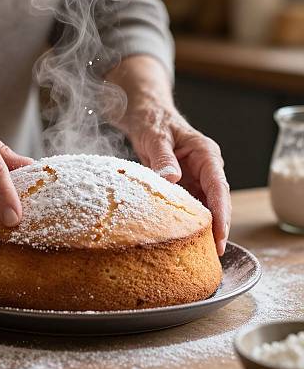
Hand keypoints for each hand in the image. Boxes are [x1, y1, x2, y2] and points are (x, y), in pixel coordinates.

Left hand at [124, 100, 230, 254]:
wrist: (147, 116)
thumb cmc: (153, 121)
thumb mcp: (156, 137)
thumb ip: (163, 157)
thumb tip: (171, 179)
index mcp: (205, 153)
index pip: (218, 186)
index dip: (221, 212)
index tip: (220, 233)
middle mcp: (205, 167)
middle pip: (217, 200)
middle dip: (218, 225)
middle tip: (214, 251)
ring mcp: (196, 176)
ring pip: (206, 205)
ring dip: (205, 225)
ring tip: (202, 251)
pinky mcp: (185, 183)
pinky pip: (191, 203)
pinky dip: (190, 219)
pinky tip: (186, 236)